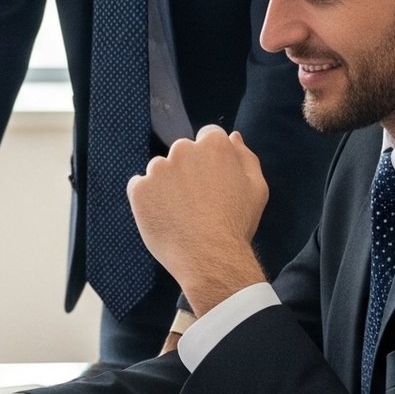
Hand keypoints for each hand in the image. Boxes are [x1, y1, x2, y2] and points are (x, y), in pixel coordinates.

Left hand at [125, 126, 269, 315]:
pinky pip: (139, 187)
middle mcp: (182, 150)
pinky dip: (147, 199)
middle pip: (182, 152)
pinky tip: (162, 216)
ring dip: (166, 184)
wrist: (209, 257)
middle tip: (197, 201)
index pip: (208, 136)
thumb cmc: (236, 224)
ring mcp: (157, 169)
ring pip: (159, 170)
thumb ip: (245, 157)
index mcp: (214, 145)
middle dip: (187, 170)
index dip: (210, 159)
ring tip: (180, 213)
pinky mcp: (139, 189)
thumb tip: (233, 137)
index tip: (212, 180)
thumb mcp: (256, 188)